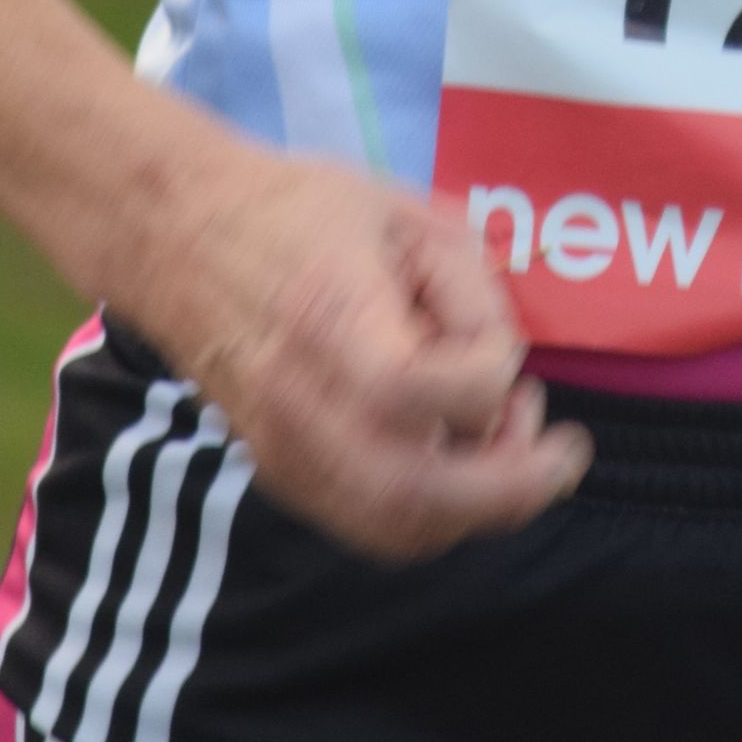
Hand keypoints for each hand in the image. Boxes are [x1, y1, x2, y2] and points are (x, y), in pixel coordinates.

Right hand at [118, 136, 591, 558]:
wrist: (180, 236)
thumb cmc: (302, 211)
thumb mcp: (405, 215)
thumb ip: (469, 291)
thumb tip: (502, 374)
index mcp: (329, 317)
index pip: (422, 392)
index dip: (490, 378)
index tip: (505, 348)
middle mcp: (299, 401)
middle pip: (411, 497)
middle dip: (510, 491)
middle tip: (561, 455)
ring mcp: (282, 449)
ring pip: (394, 529)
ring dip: (477, 511)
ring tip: (511, 450)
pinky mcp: (279, 472)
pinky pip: (369, 526)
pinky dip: (434, 516)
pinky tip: (460, 461)